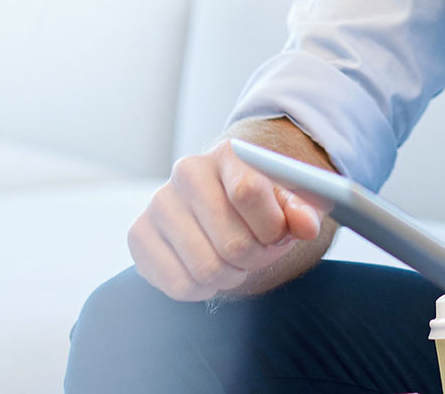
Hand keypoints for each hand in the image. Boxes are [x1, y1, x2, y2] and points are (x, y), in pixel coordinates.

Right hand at [125, 137, 326, 300]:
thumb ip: (302, 212)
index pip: (248, 192)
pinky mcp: (139, 236)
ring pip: (207, 268)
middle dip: (256, 260)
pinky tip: (208, 273)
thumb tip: (306, 226)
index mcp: (228, 154)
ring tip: (235, 263)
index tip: (280, 236)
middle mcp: (186, 172)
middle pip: (232, 242)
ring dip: (231, 277)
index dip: (272, 228)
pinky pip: (179, 285)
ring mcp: (158, 204)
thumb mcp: (291, 202)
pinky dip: (202, 290)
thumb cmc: (262, 206)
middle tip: (259, 254)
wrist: (223, 208)